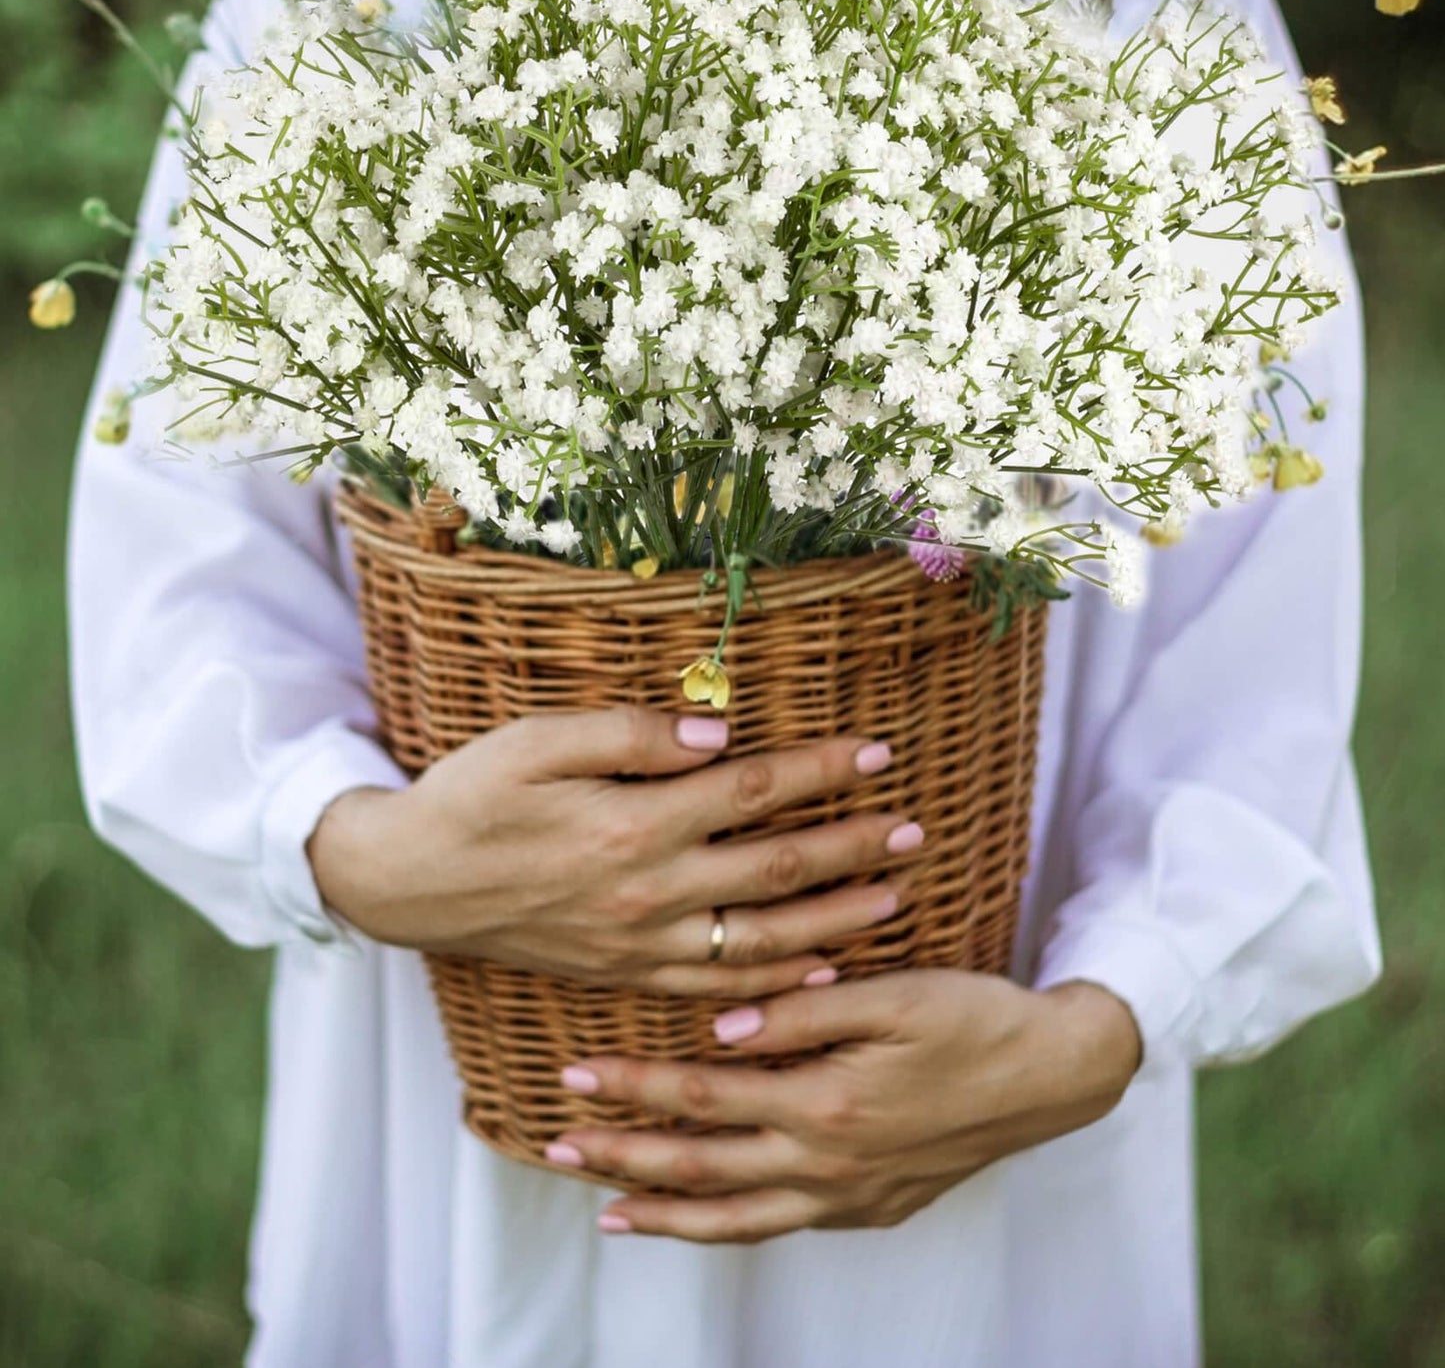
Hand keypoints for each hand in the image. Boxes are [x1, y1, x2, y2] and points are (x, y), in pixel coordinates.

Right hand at [308, 707, 918, 997]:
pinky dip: (775, 982)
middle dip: (852, 849)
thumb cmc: (473, 796)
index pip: (751, 793)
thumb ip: (632, 736)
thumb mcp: (538, 742)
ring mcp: (641, 944)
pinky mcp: (627, 972)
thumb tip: (719, 733)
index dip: (819, 771)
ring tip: (893, 899)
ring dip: (835, 920)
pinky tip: (818, 969)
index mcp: (633, 827)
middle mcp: (649, 894)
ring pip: (761, 941)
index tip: (876, 752)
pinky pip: (718, 987)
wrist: (411, 882)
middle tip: (913, 830)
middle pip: (776, 872)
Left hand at [549, 970, 1141, 1241]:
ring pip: (737, 1219)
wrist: (1055, 1075)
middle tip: (559, 1145)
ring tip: (609, 1210)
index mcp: (825, 1103)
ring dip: (666, 1212)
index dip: (634, 1087)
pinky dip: (732, 1225)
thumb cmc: (975, 1021)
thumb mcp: (895, 996)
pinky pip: (783, 1226)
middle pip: (701, 1169)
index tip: (576, 1074)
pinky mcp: (871, 1208)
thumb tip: (720, 1030)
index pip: (702, 1098)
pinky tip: (706, 1216)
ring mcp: (849, 1196)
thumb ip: (802, 1013)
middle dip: (622, 1155)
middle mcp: (827, 1163)